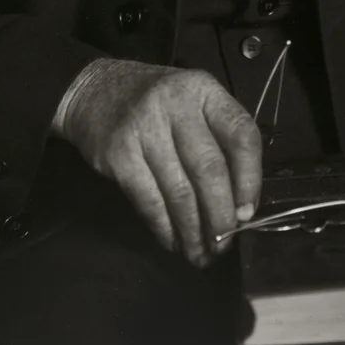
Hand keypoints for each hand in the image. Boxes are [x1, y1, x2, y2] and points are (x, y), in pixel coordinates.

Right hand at [62, 59, 262, 267]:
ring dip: (193, 231)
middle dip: (220, 215)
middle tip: (224, 244)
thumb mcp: (193, 103)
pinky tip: (173, 242)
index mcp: (204, 90)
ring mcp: (144, 128)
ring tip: (201, 254)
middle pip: (209, 169)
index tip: (247, 213)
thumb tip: (239, 207)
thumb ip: (218, 140)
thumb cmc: (157, 104)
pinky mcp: (119, 154)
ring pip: (179, 192)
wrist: (94, 89)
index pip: (240, 134)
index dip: (250, 179)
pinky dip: (164, 228)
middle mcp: (176, 105)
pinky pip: (149, 201)